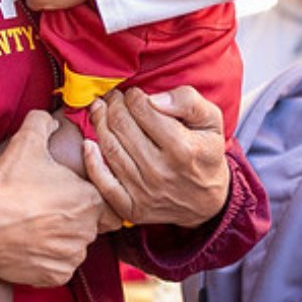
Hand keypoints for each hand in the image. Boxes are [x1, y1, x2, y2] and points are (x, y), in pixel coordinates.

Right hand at [0, 110, 101, 286]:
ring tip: (35, 224)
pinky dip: (49, 258)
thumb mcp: (26, 142)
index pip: (102, 198)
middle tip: (47, 206)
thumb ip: (43, 123)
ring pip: (75, 245)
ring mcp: (72, 256)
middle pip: (90, 222)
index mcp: (89, 199)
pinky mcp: (56, 276)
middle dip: (73, 215)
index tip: (66, 191)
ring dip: (61, 237)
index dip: (84, 194)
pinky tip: (30, 243)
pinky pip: (60, 267)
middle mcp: (87, 231)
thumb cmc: (7, 185)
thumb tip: (52, 121)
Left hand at [82, 87, 229, 228]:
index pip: (143, 110)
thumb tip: (154, 100)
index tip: (133, 93)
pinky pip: (103, 183)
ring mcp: (144, 192)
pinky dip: (92, 161)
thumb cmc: (206, 154)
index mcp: (182, 148)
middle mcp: (161, 171)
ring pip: (110, 148)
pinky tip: (89, 143)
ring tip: (100, 109)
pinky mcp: (131, 208)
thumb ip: (188, 101)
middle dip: (113, 104)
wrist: (208, 203)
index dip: (133, 95)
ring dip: (99, 123)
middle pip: (122, 126)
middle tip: (113, 97)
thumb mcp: (212, 122)